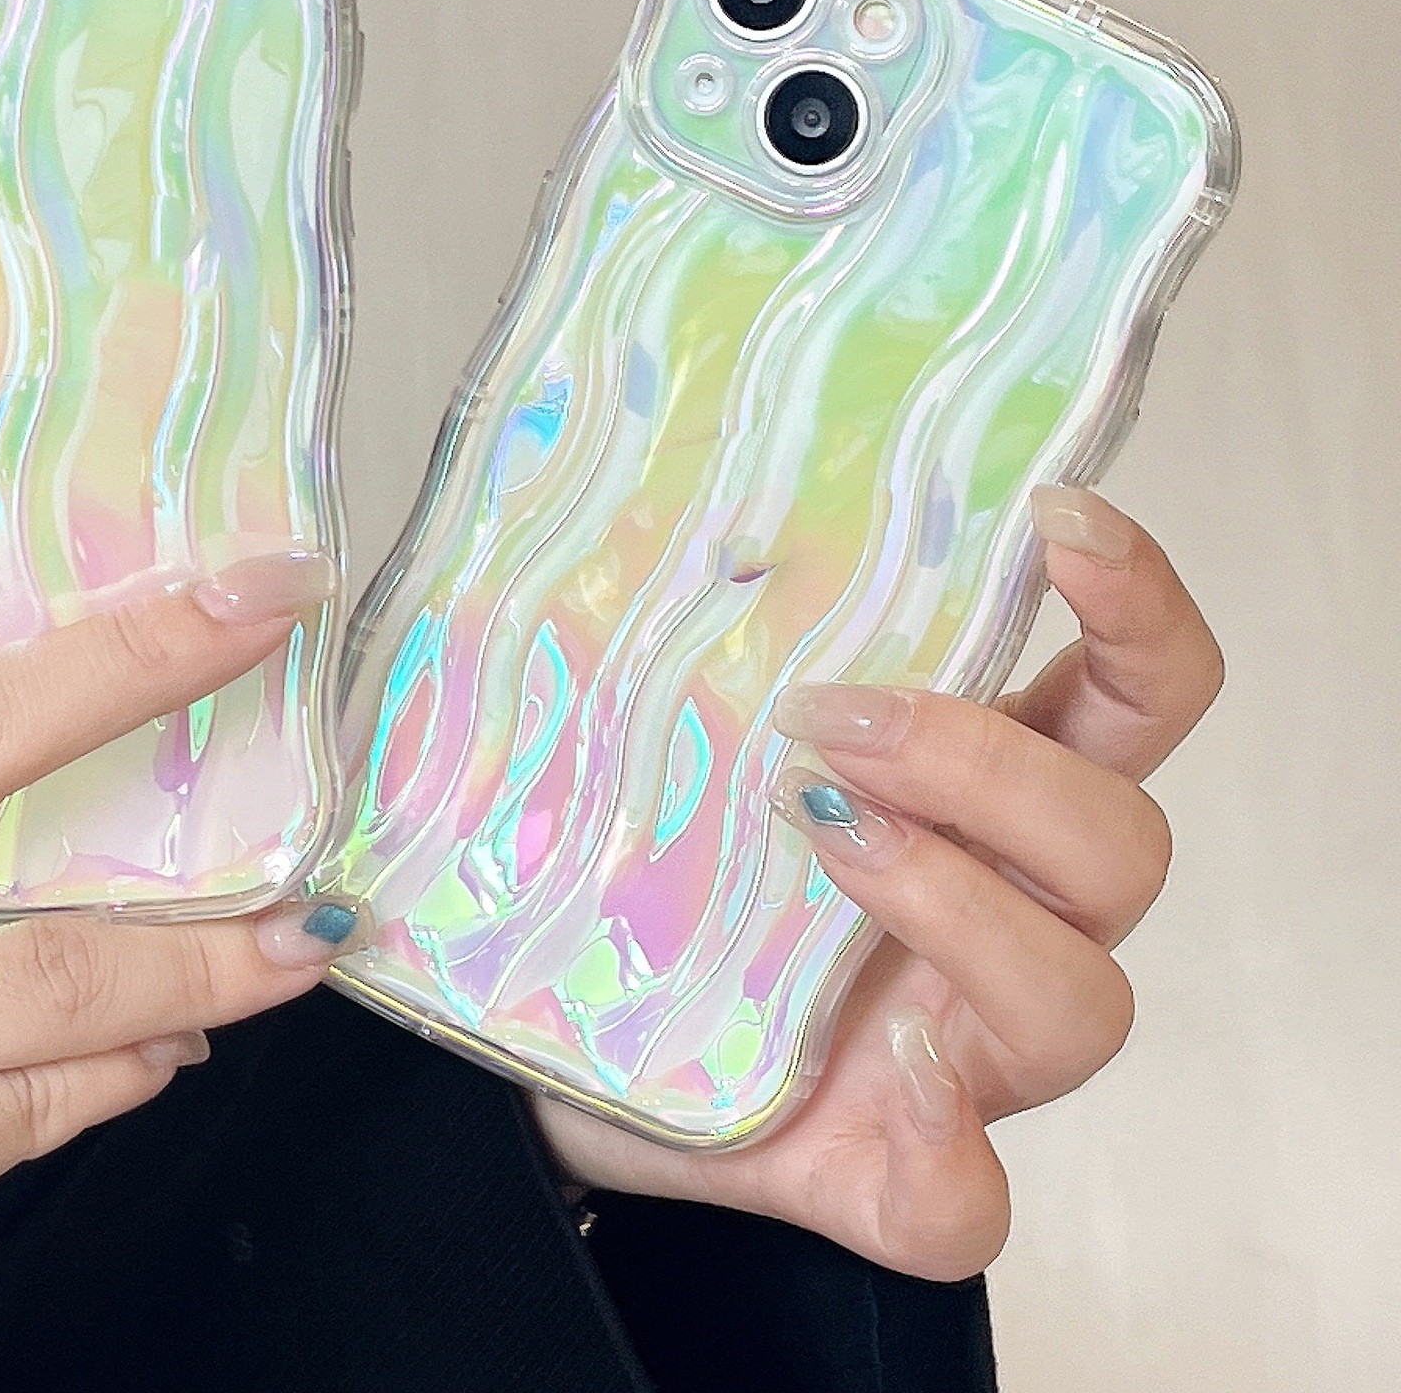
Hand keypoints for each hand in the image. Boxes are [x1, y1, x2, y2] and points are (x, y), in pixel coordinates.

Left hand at [534, 486, 1221, 1280]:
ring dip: (956, 903)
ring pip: (1083, 997)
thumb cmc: (646, 872)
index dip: (1136, 605)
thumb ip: (684, 634)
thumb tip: (623, 509)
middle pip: (1119, 839)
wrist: (573, 1057)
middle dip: (990, 764)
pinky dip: (942, 1151)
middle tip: (827, 718)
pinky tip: (873, 1092)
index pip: (1134, 696)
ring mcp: (964, 1056)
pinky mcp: (895, 1177)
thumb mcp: (669, 734)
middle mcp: (1005, 915)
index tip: (1056, 515)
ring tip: (812, 837)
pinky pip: (968, 1199)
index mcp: (979, 798)